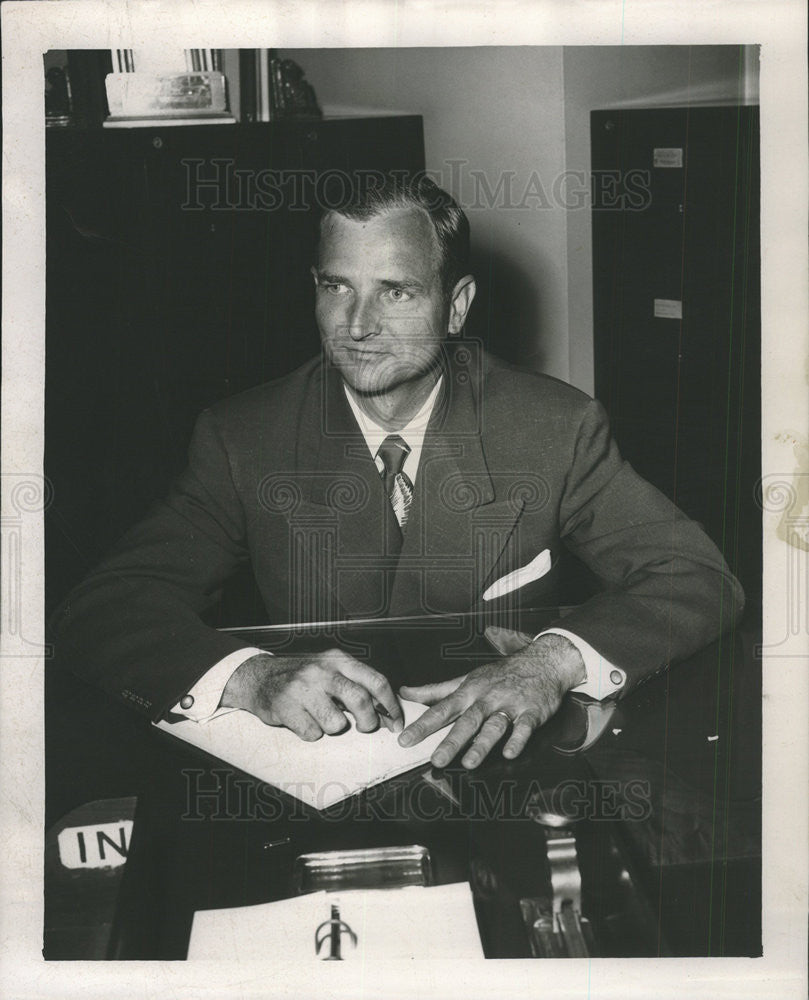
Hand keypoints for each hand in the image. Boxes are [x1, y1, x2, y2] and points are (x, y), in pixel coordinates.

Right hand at [220, 649, 403, 740]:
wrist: (259, 677)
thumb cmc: (303, 679)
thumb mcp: (331, 671)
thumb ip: (357, 686)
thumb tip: (387, 714)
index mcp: (338, 660)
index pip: (375, 680)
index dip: (390, 705)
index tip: (395, 722)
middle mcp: (322, 670)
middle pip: (360, 700)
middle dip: (369, 722)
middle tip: (366, 728)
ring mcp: (303, 688)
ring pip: (336, 723)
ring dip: (333, 728)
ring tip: (321, 718)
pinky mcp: (286, 707)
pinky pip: (313, 734)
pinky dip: (311, 733)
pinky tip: (303, 720)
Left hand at [397, 633, 585, 768]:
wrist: (541, 662)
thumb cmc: (499, 675)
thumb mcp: (466, 679)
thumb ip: (435, 690)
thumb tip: (405, 692)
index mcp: (469, 692)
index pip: (441, 709)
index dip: (423, 725)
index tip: (405, 740)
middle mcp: (487, 698)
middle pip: (467, 721)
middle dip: (452, 741)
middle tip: (436, 760)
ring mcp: (510, 704)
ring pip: (494, 725)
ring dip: (482, 744)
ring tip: (469, 763)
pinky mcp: (532, 711)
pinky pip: (524, 727)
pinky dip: (517, 740)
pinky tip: (509, 753)